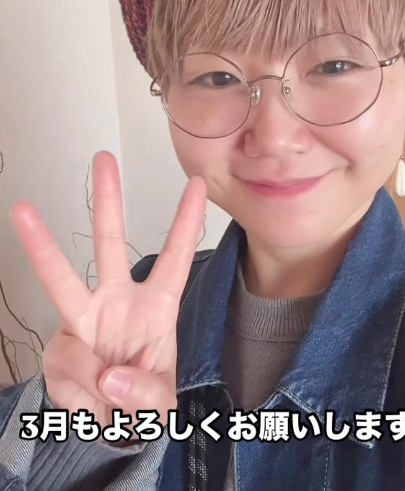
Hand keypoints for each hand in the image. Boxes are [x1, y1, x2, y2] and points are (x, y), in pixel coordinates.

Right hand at [9, 151, 206, 432]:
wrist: (111, 433)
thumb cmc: (145, 403)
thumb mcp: (161, 408)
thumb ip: (143, 395)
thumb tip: (109, 376)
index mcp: (156, 308)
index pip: (174, 259)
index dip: (185, 224)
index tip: (196, 185)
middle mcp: (117, 302)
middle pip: (110, 244)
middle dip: (108, 200)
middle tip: (104, 157)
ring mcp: (84, 320)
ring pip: (61, 278)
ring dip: (42, 246)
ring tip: (23, 210)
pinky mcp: (59, 346)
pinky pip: (65, 363)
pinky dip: (82, 392)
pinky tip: (93, 402)